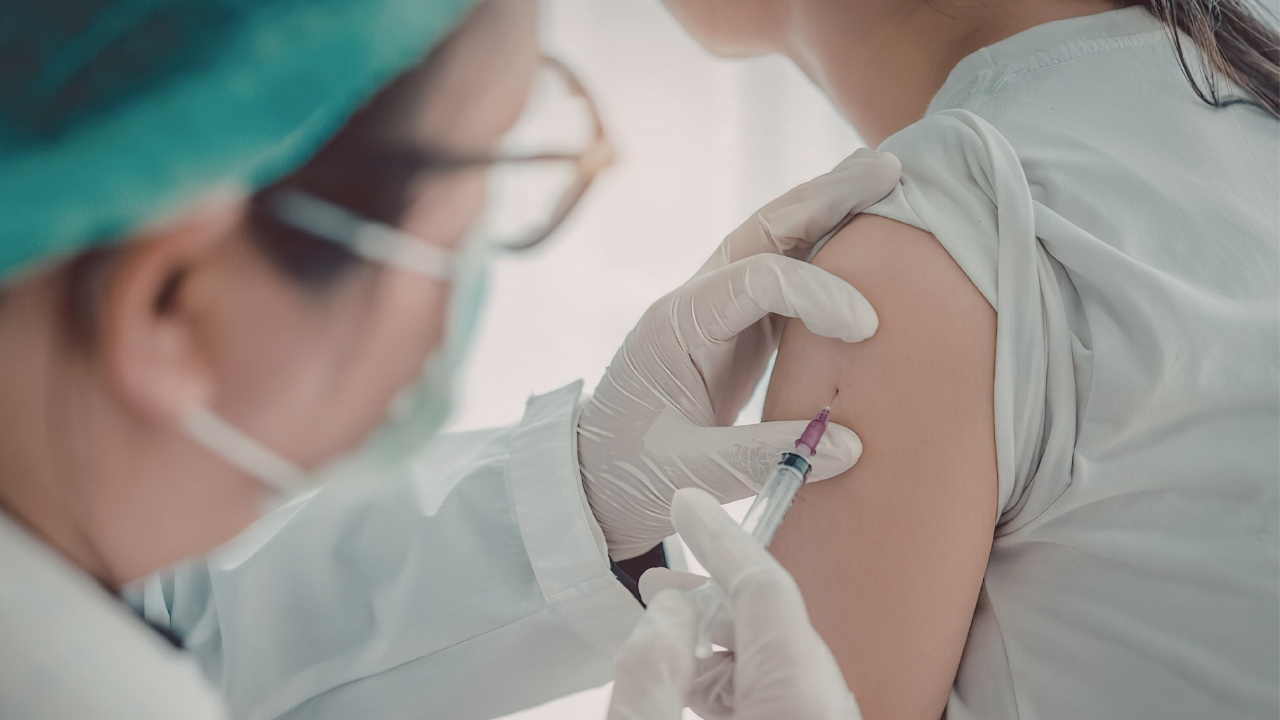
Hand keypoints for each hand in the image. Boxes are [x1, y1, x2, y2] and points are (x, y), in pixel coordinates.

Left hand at [578, 148, 899, 558]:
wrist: (596, 477)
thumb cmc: (631, 474)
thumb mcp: (689, 474)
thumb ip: (762, 456)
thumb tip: (851, 445)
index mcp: (676, 327)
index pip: (755, 281)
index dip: (818, 293)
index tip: (867, 327)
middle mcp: (696, 302)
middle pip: (763, 230)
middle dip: (826, 197)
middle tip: (890, 169)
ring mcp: (716, 308)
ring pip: (776, 240)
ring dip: (830, 208)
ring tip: (887, 176)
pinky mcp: (737, 327)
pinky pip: (786, 273)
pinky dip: (828, 248)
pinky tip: (868, 233)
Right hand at [607, 488, 862, 719]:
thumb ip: (653, 671)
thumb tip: (669, 611)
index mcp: (796, 701)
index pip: (767, 589)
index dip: (722, 539)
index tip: (689, 505)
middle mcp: (826, 714)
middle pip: (776, 625)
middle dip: (714, 595)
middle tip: (659, 582)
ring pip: (779, 664)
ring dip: (723, 642)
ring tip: (669, 638)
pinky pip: (783, 697)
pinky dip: (740, 679)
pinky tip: (699, 684)